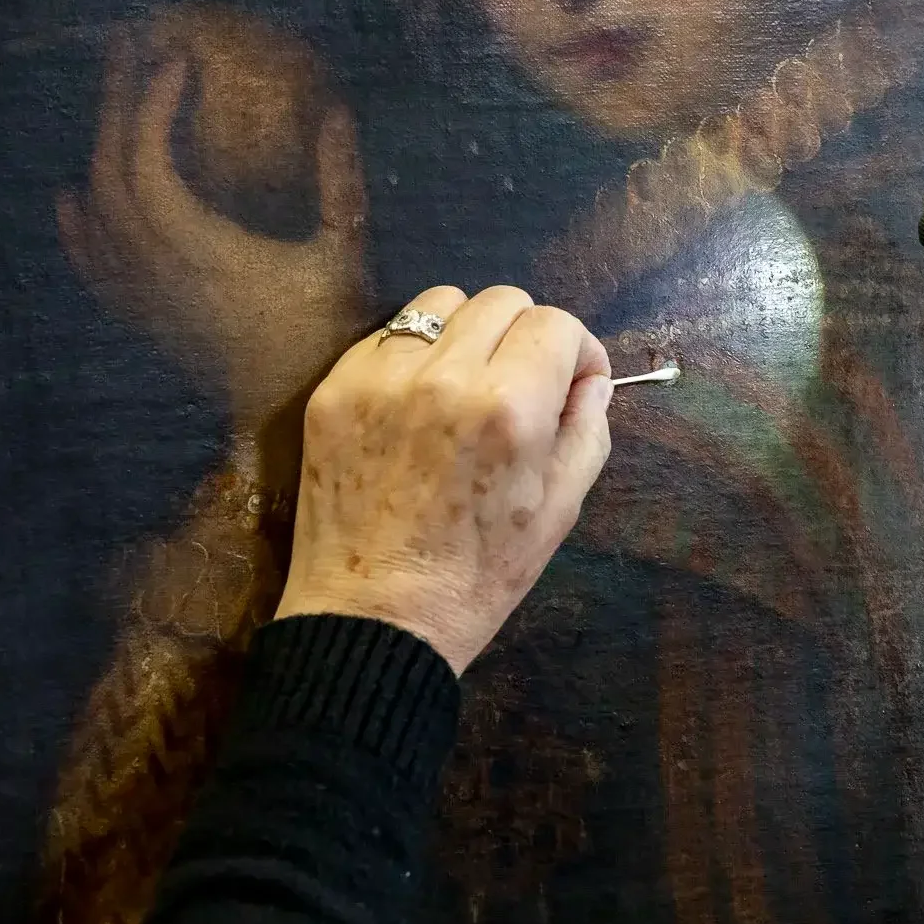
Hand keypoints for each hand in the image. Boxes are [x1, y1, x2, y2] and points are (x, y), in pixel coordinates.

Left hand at [57, 21, 368, 459]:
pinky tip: (69, 198)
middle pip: (112, 175)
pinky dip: (77, 228)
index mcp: (207, 247)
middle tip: (130, 54)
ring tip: (115, 104)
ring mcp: (146, 295)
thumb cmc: (329, 328)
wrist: (293, 406)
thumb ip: (339, 180)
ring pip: (98, 213)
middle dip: (117, 108)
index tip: (177, 65)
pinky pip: (94, 267)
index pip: (152, 164)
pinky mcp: (145, 316)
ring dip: (100, 152)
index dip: (153, 108)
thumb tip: (336, 112)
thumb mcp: (345, 249)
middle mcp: (162, 269)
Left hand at [276, 286, 614, 673]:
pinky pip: (387, 336)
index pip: (555, 324)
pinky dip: (414, 356)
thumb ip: (587, 429)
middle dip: (526, 337)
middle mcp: (444, 377)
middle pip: (502, 302)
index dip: (576, 351)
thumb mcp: (561, 510)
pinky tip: (417, 405)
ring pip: (441, 303)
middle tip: (521, 386)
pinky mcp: (334, 390)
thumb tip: (589, 379)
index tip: (571, 383)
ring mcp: (380, 379)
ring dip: (467, 333)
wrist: (374, 621)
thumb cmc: (479, 577)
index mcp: (509, 408)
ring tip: (465, 385)